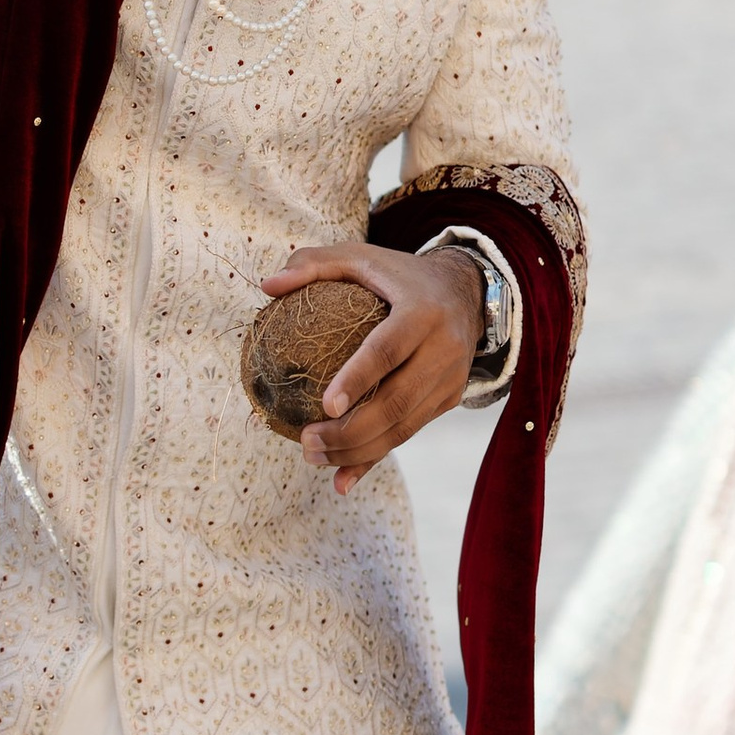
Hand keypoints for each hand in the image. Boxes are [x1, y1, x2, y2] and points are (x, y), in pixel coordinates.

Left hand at [264, 238, 481, 488]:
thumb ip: (313, 265)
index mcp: (422, 311)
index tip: (326, 405)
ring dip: (358, 451)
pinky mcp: (450, 398)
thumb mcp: (360, 256)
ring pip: (404, 427)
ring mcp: (451, 379)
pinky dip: (375, 457)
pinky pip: (410, 432)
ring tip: (313, 456)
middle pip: (397, 401)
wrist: (468, 291)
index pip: (388, 350)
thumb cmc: (399, 274)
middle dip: (351, 431)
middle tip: (306, 441)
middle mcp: (444, 349)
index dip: (358, 378)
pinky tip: (342, 478)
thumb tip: (267, 287)